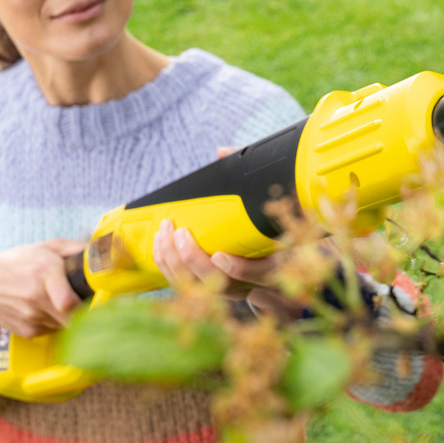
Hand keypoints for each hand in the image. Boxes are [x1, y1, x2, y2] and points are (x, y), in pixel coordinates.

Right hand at [0, 237, 84, 362]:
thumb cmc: (16, 264)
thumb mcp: (44, 247)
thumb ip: (75, 248)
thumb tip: (102, 252)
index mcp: (44, 271)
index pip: (69, 302)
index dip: (86, 304)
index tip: (95, 299)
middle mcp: (37, 296)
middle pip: (75, 316)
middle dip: (85, 311)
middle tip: (87, 301)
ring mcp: (32, 317)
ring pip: (68, 324)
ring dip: (70, 316)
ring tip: (59, 301)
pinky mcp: (29, 332)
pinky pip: (55, 330)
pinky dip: (56, 322)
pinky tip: (45, 309)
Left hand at [149, 147, 301, 318]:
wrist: (283, 254)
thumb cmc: (274, 224)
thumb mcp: (271, 200)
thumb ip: (251, 176)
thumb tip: (222, 153)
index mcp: (280, 262)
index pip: (264, 274)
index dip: (241, 270)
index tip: (219, 256)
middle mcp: (257, 283)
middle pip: (223, 286)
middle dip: (194, 262)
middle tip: (179, 234)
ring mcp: (235, 288)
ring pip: (202, 289)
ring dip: (176, 264)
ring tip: (164, 235)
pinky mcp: (215, 287)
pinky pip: (189, 285)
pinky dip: (170, 268)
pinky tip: (160, 246)